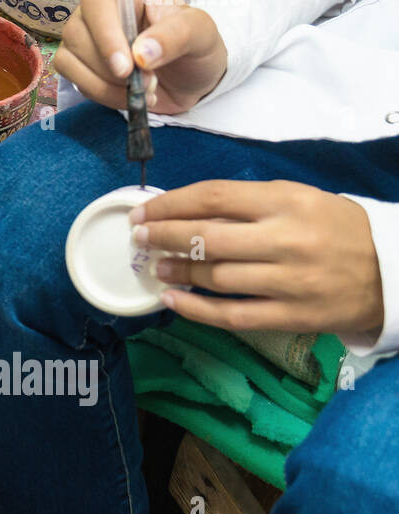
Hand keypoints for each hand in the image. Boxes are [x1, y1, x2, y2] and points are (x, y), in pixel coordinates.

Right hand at [53, 0, 227, 113]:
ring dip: (105, 85)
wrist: (191, 80)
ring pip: (69, 59)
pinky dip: (99, 94)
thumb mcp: (200, 34)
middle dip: (111, 69)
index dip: (106, 35)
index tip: (126, 68)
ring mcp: (83, 36)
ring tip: (142, 89)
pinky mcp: (77, 62)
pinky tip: (125, 96)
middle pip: (77, 34)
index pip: (98, 2)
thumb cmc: (196, 46)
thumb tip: (141, 53)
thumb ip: (175, 36)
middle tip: (148, 82)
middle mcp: (97, 8)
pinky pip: (71, 78)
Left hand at [130, 180, 384, 335]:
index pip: (213, 197)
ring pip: (216, 277)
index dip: (170, 204)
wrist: (391, 270)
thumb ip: (246, 204)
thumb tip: (182, 211)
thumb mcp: (296, 199)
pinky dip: (196, 310)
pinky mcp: (294, 316)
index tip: (143, 211)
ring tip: (155, 266)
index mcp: (285, 202)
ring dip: (177, 271)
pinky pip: (233, 315)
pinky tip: (172, 301)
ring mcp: (290, 281)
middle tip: (139, 237)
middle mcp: (286, 239)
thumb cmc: (332, 228)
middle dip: (163, 237)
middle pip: (207, 238)